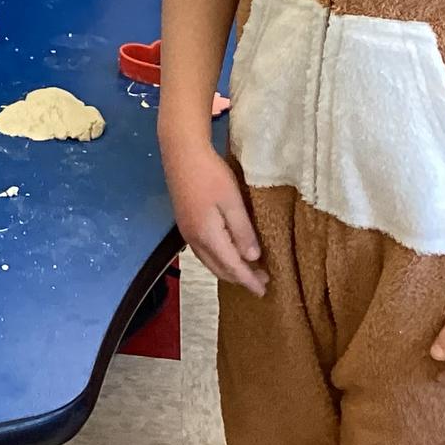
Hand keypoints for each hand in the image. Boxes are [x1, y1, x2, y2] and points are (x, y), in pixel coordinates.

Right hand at [167, 143, 266, 295]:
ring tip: (247, 269)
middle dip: (239, 277)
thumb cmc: (211, 174)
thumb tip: (252, 258)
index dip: (248, 280)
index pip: (232, 267)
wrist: (181, 153)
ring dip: (228, 269)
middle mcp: (194, 240)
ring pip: (209, 262)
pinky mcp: (184, 223)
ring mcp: (186, 232)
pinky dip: (219, 259)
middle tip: (262, 279)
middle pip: (218, 269)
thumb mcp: (233, 201)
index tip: (264, 291)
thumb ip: (242, 231)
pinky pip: (204, 252)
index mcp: (208, 236)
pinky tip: (228, 252)